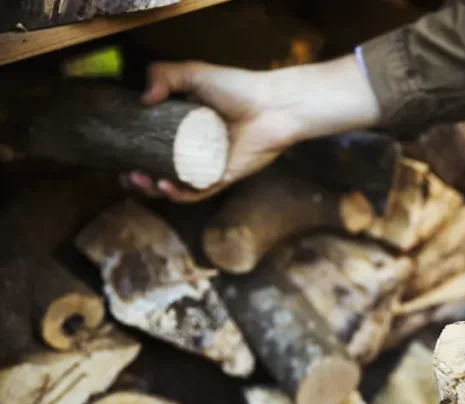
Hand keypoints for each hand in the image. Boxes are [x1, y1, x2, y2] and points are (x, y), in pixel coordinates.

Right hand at [123, 61, 298, 201]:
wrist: (272, 107)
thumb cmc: (237, 88)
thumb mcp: (194, 74)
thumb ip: (164, 75)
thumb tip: (143, 100)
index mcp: (183, 129)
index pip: (151, 144)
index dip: (132, 152)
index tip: (116, 154)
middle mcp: (193, 151)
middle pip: (160, 171)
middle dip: (140, 179)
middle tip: (127, 176)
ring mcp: (208, 167)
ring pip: (177, 187)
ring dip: (156, 189)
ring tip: (142, 181)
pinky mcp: (223, 179)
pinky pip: (198, 192)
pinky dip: (180, 193)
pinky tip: (166, 187)